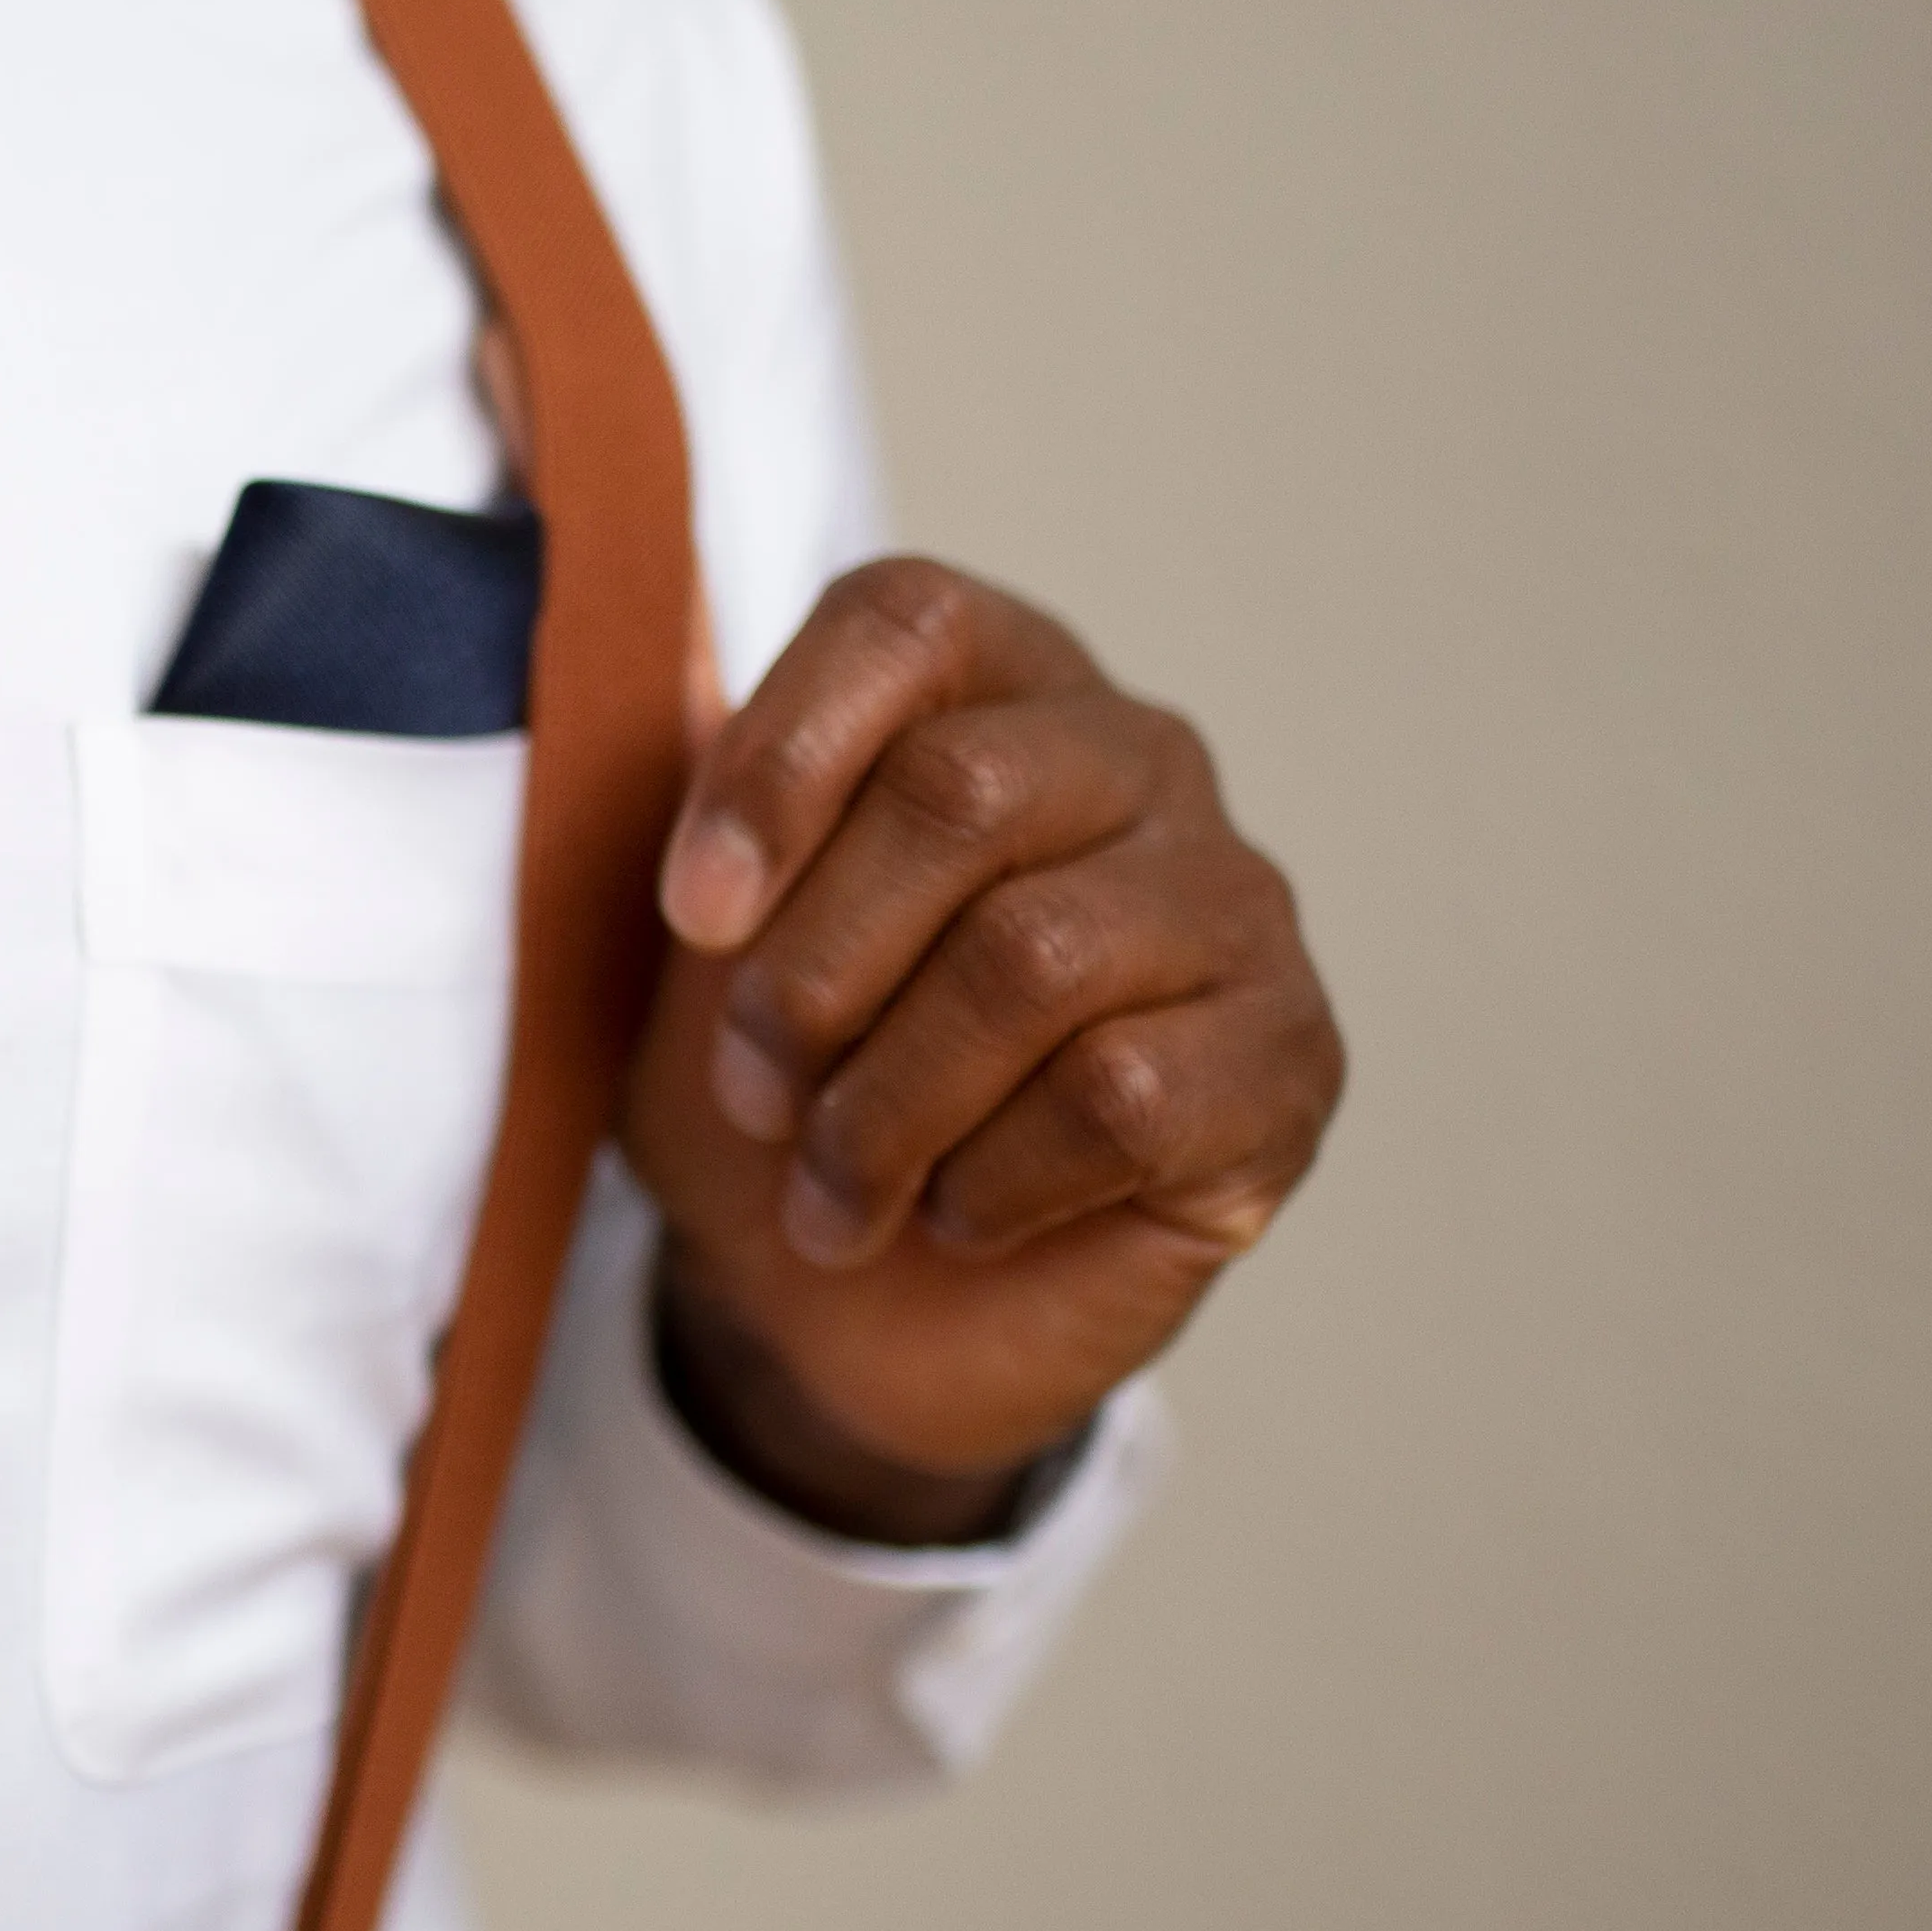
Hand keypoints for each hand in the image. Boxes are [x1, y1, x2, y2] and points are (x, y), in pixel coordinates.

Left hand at [616, 557, 1342, 1542]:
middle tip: (755, 1097)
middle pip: (957, 793)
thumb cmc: (788, 1082)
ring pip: (1032, 959)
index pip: (904, 620)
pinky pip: (1121, 1097)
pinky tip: (960, 1213)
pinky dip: (991, 1181)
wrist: (851, 1310)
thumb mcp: (693, 944)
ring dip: (884, 1107)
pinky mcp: (1288, 1060)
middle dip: (811, 976)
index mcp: (992, 681)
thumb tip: (643, 654)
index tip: (690, 920)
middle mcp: (1136, 757)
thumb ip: (687, 799)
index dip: (779, 764)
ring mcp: (1233, 904)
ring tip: (833, 1189)